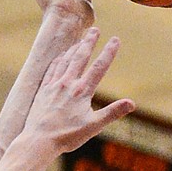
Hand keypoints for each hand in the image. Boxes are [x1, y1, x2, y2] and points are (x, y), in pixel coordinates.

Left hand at [23, 27, 133, 154]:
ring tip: (80, 40)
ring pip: (65, 61)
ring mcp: (54, 85)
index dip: (109, 52)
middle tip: (95, 29)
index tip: (116, 39)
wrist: (39, 141)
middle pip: (80, 57)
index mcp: (82, 92)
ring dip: (74, 48)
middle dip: (89, 42)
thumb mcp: (93, 126)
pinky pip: (52, 69)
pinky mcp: (43, 91)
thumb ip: (112, 112)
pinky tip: (60, 56)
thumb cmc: (67, 137)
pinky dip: (58, 60)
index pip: (99, 67)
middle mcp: (68, 84)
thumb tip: (132, 103)